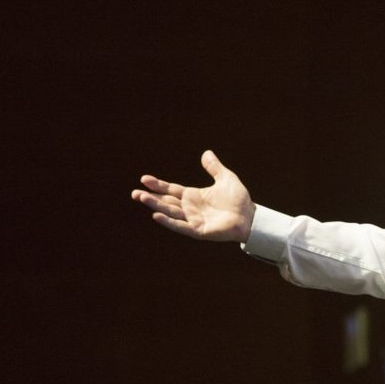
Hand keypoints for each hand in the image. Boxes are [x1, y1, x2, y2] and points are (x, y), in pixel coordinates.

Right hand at [131, 150, 254, 241]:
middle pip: (166, 202)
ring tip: (141, 198)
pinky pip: (180, 226)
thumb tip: (206, 153)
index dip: (158, 185)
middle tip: (134, 193)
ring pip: (170, 212)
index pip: (171, 190)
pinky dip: (168, 222)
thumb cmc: (238, 200)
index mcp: (194, 196)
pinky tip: (157, 216)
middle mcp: (190, 208)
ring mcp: (193, 220)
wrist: (249, 217)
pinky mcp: (198, 230)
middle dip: (150, 197)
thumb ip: (214, 167)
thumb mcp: (226, 178)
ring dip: (155, 206)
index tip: (144, 179)